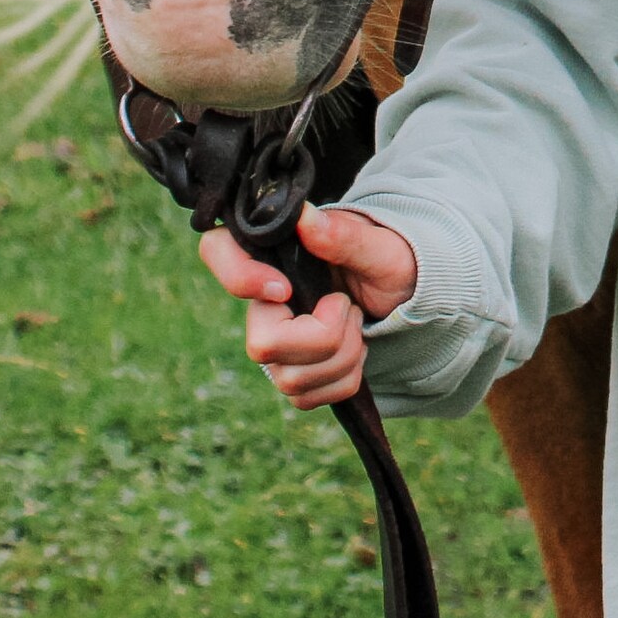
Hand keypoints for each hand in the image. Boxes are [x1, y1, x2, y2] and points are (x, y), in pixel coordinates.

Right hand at [199, 207, 418, 408]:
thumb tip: (305, 218)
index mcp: (272, 251)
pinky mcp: (289, 374)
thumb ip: (343, 235)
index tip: (286, 289)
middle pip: (263, 344)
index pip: (216, 252)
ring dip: (344, 356)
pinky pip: (307, 399)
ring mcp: (270, 342)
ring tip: (356, 320)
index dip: (241, 277)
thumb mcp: (378, 244)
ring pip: (290, 379)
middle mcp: (260, 300)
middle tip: (348, 305)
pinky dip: (344, 379)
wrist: (401, 293)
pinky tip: (354, 349)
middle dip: (325, 335)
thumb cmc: (387, 258)